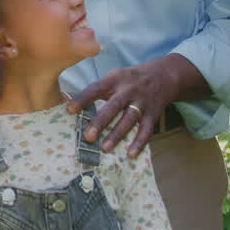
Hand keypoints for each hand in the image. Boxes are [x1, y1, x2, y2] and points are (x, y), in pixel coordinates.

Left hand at [66, 59, 180, 156]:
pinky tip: (131, 154)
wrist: (163, 75)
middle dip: (100, 122)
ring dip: (117, 135)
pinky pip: (146, 130)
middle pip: (113, 106)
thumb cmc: (129, 79)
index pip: (96, 88)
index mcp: (114, 79)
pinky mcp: (153, 114)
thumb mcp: (113, 77)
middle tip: (88, 137)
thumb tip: (66, 100)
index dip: (82, 99)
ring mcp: (142, 102)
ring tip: (105, 148)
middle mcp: (128, 90)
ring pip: (129, 120)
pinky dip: (139, 142)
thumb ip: (94, 90)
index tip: (69, 109)